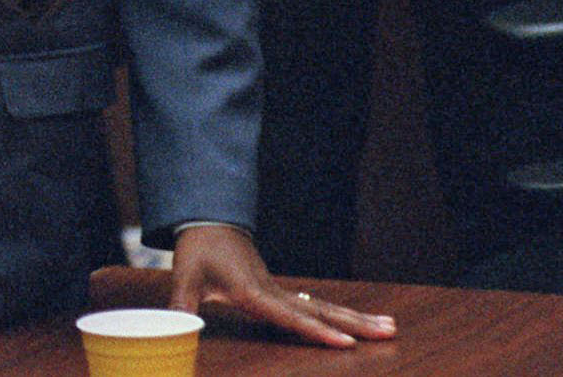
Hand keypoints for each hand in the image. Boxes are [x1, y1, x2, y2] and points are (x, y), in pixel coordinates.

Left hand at [171, 224, 396, 347]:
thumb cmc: (197, 248)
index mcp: (253, 290)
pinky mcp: (277, 288)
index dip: (317, 332)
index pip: (290, 315)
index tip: (346, 344)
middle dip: (355, 324)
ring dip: (355, 317)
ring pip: (323, 306)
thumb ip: (181, 304)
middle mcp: (273, 290)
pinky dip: (336, 314)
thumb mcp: (185, 275)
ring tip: (389, 326)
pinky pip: (313, 304)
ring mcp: (278, 288)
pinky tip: (357, 322)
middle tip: (391, 332)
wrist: (206, 218)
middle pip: (320, 310)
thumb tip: (172, 328)